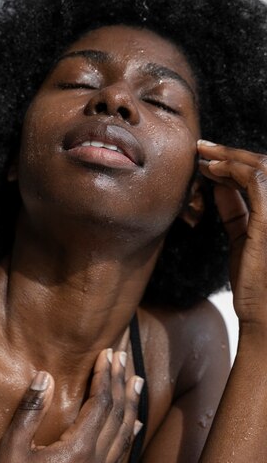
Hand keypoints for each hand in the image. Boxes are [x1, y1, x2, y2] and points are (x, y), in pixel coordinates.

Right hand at [0, 349, 143, 462]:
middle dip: (120, 383)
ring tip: (137, 383)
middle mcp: (95, 461)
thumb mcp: (13, 447)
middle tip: (124, 358)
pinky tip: (134, 427)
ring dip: (131, 405)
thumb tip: (45, 376)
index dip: (104, 376)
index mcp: (78, 449)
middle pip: (117, 414)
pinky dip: (129, 435)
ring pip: (124, 434)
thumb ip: (31, 410)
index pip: (100, 403)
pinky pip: (121, 456)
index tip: (107, 353)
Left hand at [198, 139, 266, 324]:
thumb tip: (219, 185)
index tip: (208, 159)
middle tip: (202, 147)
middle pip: (263, 166)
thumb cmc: (255, 282)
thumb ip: (235, 210)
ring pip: (260, 167)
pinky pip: (254, 181)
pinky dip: (232, 169)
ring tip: (203, 155)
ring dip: (228, 156)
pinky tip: (211, 169)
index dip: (236, 162)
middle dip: (230, 153)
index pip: (261, 176)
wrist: (263, 315)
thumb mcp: (242, 238)